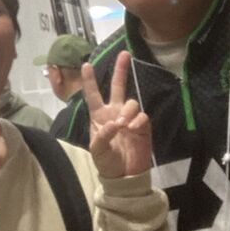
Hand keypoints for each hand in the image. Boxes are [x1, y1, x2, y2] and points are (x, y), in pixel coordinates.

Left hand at [82, 51, 152, 178]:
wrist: (124, 177)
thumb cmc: (106, 163)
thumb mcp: (98, 151)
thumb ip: (103, 136)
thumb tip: (115, 123)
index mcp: (99, 116)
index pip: (93, 95)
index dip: (90, 80)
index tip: (87, 64)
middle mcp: (114, 113)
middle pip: (118, 87)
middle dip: (121, 70)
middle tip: (124, 53)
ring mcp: (129, 119)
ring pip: (131, 102)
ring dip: (127, 111)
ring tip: (123, 125)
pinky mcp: (143, 127)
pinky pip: (142, 116)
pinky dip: (138, 121)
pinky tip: (133, 129)